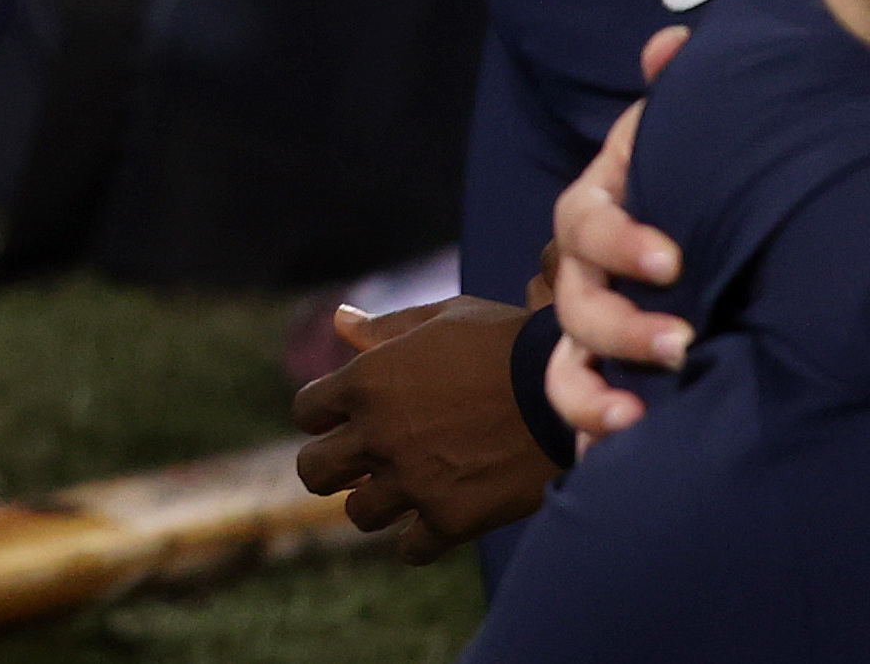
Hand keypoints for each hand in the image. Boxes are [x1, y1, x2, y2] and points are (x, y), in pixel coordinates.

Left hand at [290, 297, 551, 558]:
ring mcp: (412, 480)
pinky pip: (410, 549)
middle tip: (350, 466)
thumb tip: (340, 321)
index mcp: (366, 380)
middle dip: (328, 468)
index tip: (339, 418)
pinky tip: (432, 522)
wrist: (562, 391)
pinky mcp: (451, 519)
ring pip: (359, 514)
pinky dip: (416, 541)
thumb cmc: (503, 343)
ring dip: (374, 504)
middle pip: (314, 472)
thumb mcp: (441, 319)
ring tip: (398, 491)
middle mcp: (377, 434)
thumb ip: (386, 328)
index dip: (320, 415)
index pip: (308, 411)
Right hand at [548, 35, 691, 437]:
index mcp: (601, 208)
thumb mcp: (685, 130)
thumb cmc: (696, 178)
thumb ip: (681, 88)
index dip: (618, 241)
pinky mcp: (614, 384)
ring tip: (638, 419)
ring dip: (594, 395)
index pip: (585, 222)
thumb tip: (669, 47)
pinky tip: (619, 467)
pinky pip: (585, 421)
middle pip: (576, 303)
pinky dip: (595, 444)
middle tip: (683, 345)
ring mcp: (594, 333)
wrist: (707, 243)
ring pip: (568, 369)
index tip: (673, 261)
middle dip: (622, 327)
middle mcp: (586, 273)